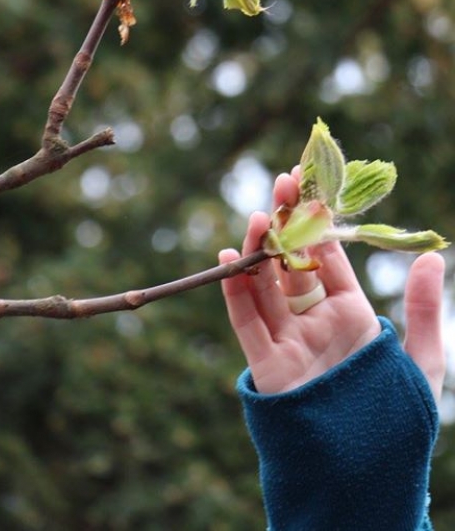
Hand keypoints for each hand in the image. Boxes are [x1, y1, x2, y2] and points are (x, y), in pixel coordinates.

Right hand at [220, 171, 445, 400]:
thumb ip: (427, 312)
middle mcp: (315, 322)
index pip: (330, 257)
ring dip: (259, 250)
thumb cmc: (397, 423)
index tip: (312, 186)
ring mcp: (289, 341)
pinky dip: (234, 291)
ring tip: (260, 216)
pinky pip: (246, 322)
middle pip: (293, 263)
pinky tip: (229, 258)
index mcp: (351, 315)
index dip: (320, 222)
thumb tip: (433, 256)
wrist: (363, 479)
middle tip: (282, 183)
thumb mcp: (423, 363)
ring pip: (266, 285)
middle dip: (287, 223)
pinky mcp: (266, 365)